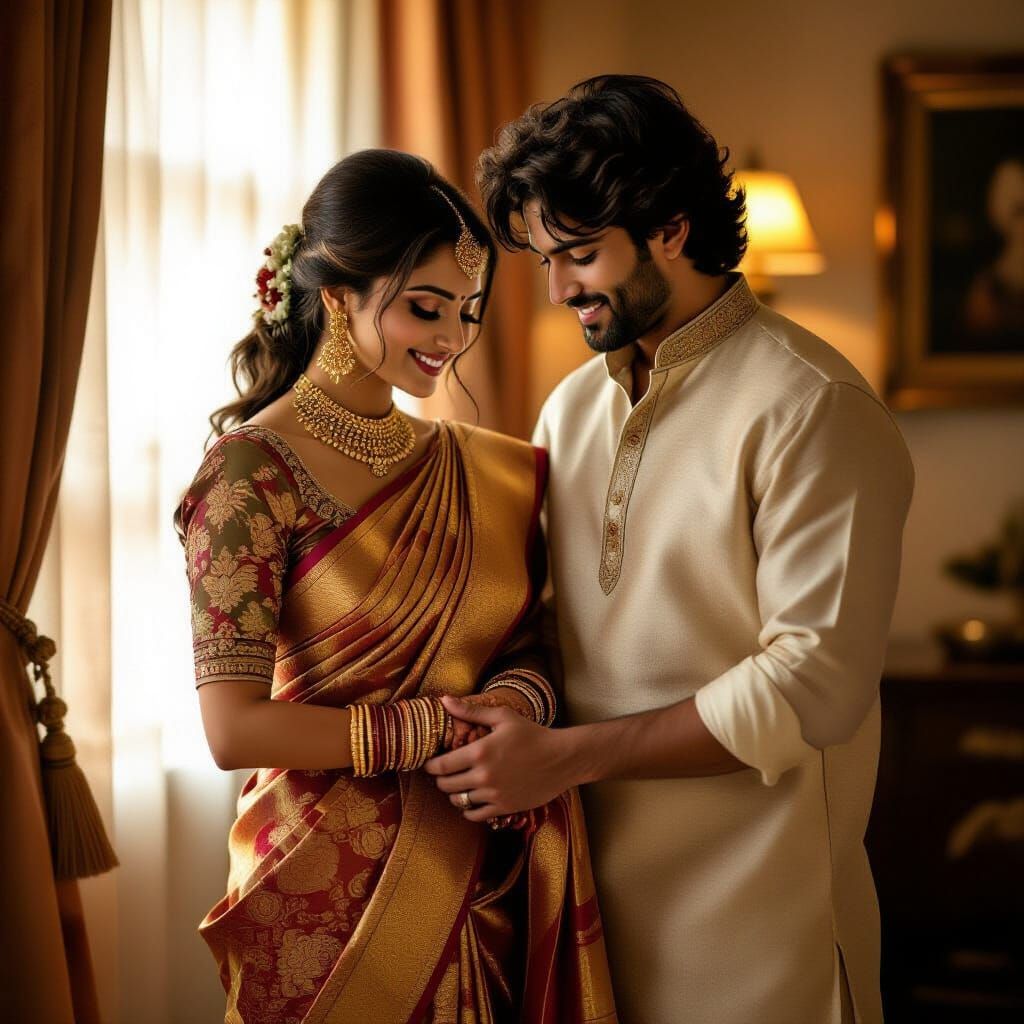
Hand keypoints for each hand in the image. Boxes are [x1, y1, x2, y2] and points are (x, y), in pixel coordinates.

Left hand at [425, 695, 578, 821]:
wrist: (562, 758)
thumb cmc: (533, 734)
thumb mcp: (503, 717)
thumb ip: (471, 711)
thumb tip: (444, 700)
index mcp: (480, 751)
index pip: (440, 766)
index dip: (430, 766)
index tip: (430, 764)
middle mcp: (483, 775)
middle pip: (446, 785)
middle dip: (440, 780)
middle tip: (444, 774)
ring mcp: (493, 794)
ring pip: (458, 801)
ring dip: (454, 794)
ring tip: (458, 785)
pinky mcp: (504, 807)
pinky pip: (474, 815)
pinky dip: (468, 809)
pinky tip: (471, 800)